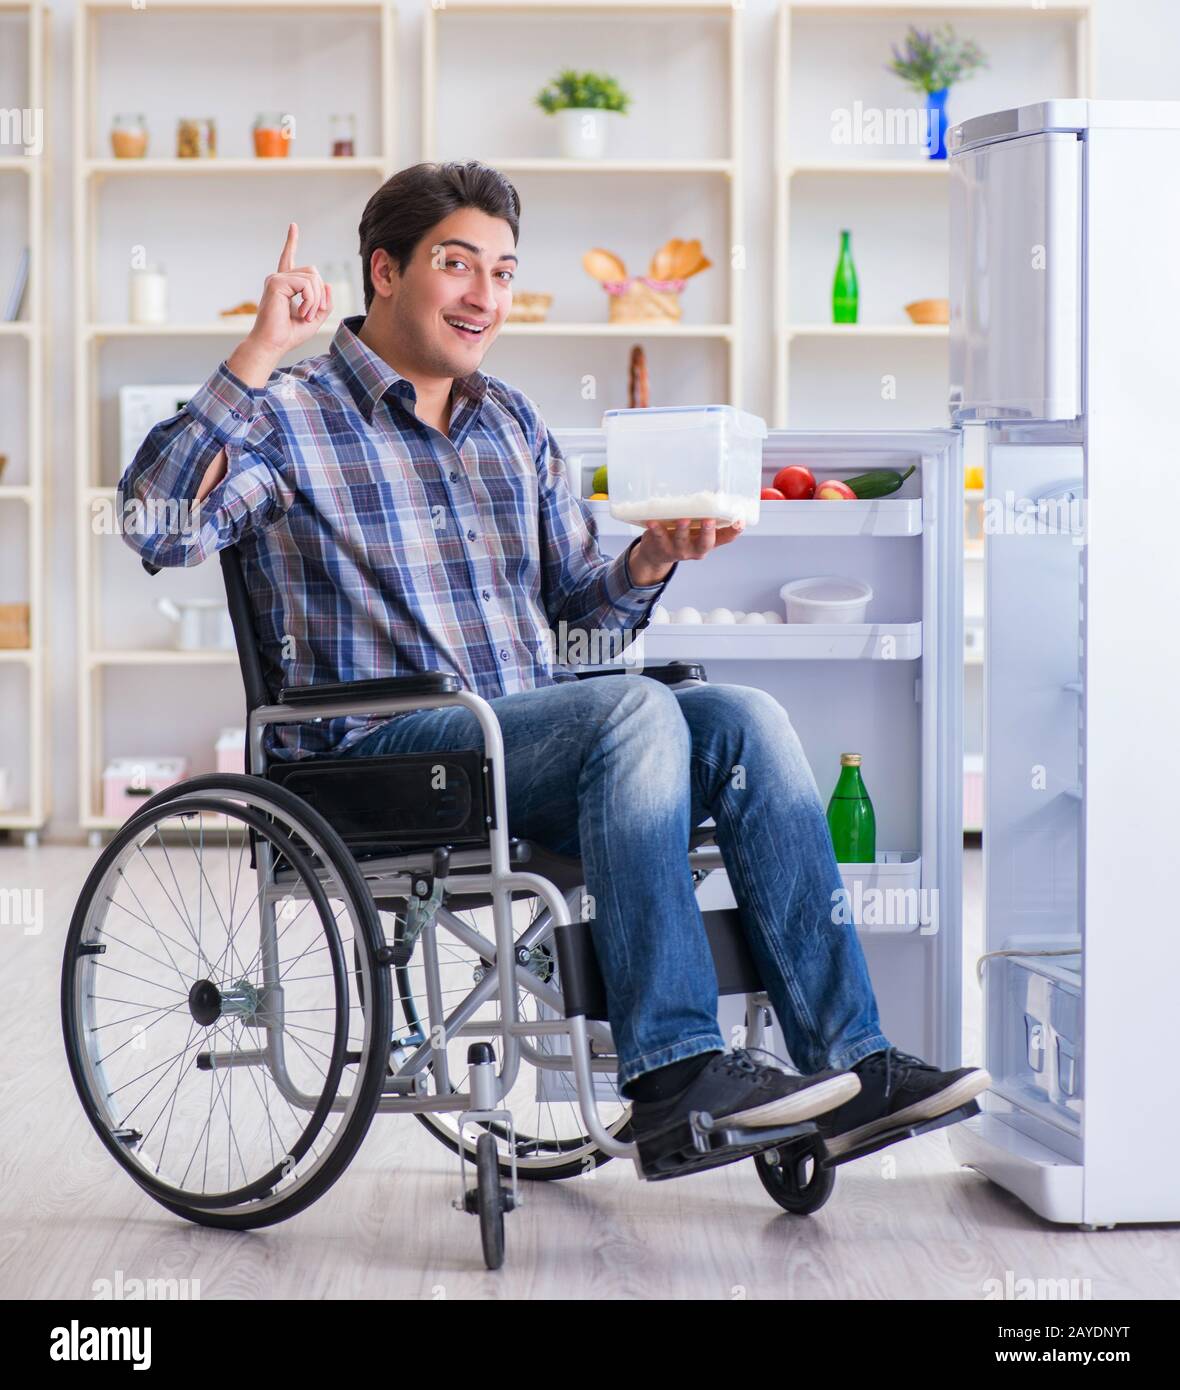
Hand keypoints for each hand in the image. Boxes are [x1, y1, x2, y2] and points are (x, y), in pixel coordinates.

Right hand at [238, 222, 332, 369]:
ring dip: (315, 300)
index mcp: (285, 285)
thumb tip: (327, 283)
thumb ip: (324, 302)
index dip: (291, 242)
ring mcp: (276, 279)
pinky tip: (302, 312)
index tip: (293, 226)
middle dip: (320, 294)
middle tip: (312, 314)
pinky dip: (310, 300)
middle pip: (312, 272)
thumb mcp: (315, 318)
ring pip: (312, 277)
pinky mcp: (276, 282)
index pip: (289, 259)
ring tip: (306, 316)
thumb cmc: (289, 334)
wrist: (272, 345)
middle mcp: (279, 279)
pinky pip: (306, 284)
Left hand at [629, 517, 745, 584]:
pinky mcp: (661, 548)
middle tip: (708, 520)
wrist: (656, 554)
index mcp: (708, 542)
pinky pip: (659, 538)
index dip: (734, 531)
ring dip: (682, 530)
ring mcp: (679, 550)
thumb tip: (712, 487)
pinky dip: (656, 530)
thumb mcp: (695, 528)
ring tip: (683, 519)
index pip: (726, 538)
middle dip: (707, 532)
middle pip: (705, 543)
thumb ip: (704, 514)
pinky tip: (653, 522)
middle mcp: (696, 548)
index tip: (740, 521)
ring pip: (681, 540)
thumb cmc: (680, 534)